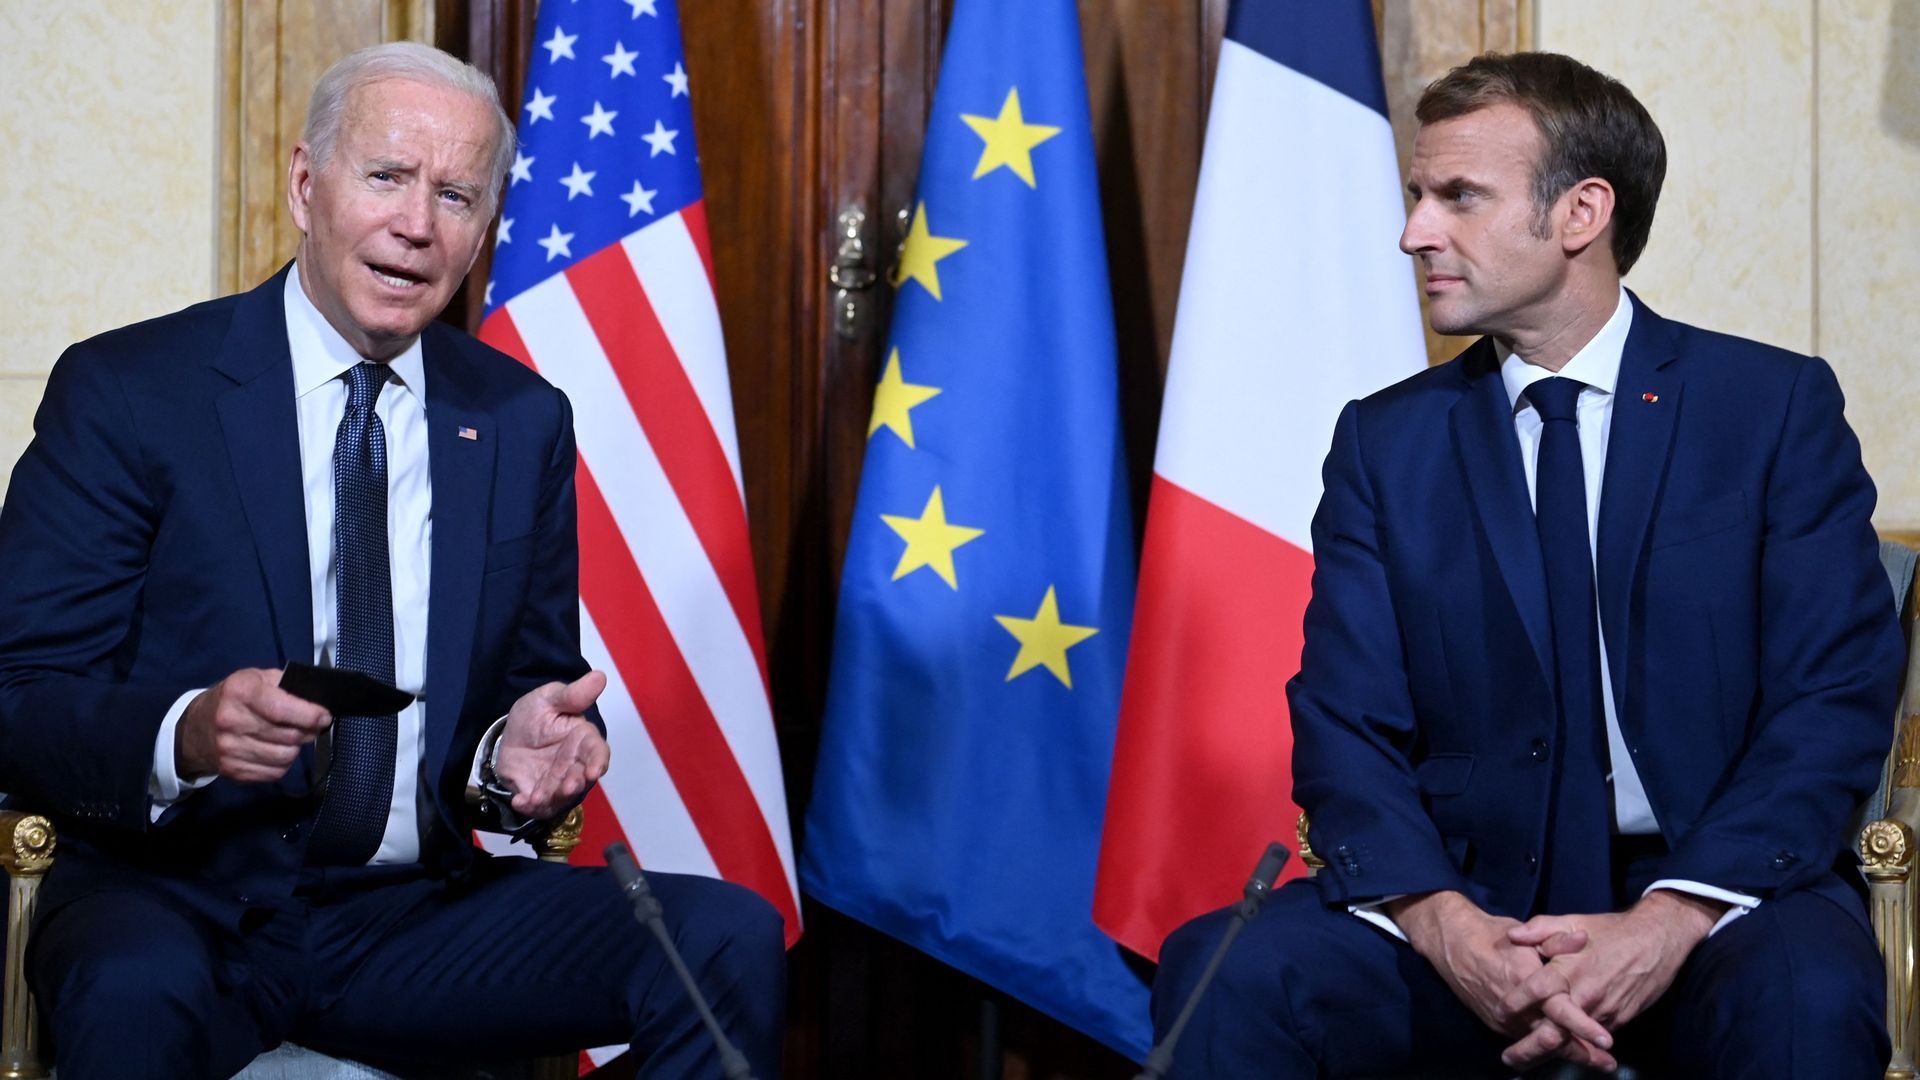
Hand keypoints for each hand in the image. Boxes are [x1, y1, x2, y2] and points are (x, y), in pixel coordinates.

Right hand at [175, 668, 331, 782]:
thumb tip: (316, 701)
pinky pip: (274, 773)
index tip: (324, 716)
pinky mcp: (232, 770)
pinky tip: (276, 750)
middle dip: (307, 731)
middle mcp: (232, 721)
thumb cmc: (234, 699)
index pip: (283, 709)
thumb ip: (285, 684)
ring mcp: (230, 748)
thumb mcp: (255, 678)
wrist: (194, 728)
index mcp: (241, 692)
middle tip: (310, 726)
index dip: (310, 715)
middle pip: (289, 735)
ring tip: (291, 737)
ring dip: (295, 748)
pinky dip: (282, 763)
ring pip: (285, 756)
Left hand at [494, 671, 610, 818]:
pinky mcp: (535, 792)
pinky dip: (529, 806)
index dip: (598, 762)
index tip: (595, 770)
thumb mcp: (549, 698)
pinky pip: (536, 805)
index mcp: (582, 740)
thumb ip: (573, 694)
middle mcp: (573, 764)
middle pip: (579, 779)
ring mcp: (555, 781)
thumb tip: (599, 677)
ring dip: (551, 798)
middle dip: (574, 785)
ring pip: (559, 795)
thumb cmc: (537, 714)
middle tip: (567, 787)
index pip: (597, 753)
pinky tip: (520, 800)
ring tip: (537, 797)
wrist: (508, 732)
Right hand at [1388, 891, 1615, 1070]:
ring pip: (1540, 1044)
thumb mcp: (1526, 932)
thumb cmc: (1491, 935)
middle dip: (1583, 1054)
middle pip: (1554, 1039)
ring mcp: (1504, 1020)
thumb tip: (1583, 939)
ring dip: (1568, 1053)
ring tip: (1596, 1062)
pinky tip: (1563, 1049)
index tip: (1607, 1039)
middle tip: (1608, 1063)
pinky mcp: (1496, 1025)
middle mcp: (1515, 1008)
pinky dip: (1546, 1047)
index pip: (1560, 1011)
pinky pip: (1526, 1039)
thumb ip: (1556, 939)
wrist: (1452, 943)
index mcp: (1526, 982)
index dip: (1584, 1027)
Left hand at [1497, 890, 1724, 1069]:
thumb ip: (1540, 929)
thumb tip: (1513, 935)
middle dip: (1529, 1047)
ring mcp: (1603, 1010)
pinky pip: (1592, 1039)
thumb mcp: (1572, 921)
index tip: (1498, 1012)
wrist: (1657, 941)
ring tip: (1526, 1063)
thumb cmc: (1610, 930)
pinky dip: (1576, 1048)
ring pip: (1572, 1040)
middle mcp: (1584, 994)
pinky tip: (1560, 1054)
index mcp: (1569, 969)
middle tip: (1508, 1059)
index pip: (1536, 990)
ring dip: (1550, 1053)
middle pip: (1552, 1029)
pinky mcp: (1618, 1019)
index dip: (1515, 1002)